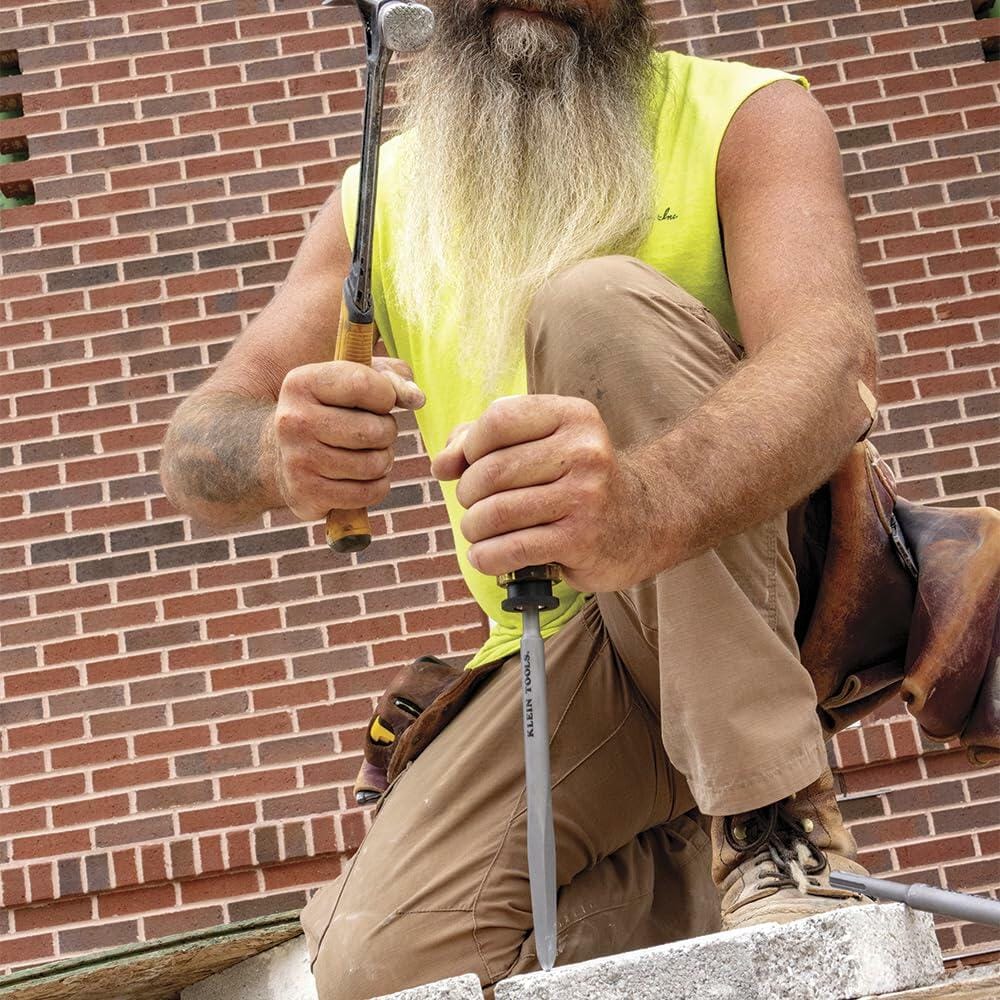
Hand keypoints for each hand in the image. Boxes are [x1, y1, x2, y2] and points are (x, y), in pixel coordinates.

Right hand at [273, 358, 423, 520]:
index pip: (363, 384)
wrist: (281, 453)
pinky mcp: (307, 494)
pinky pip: (368, 493)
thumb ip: (391, 378)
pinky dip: (377, 486)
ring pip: (374, 465)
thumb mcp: (353, 380)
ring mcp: (298, 460)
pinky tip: (364, 477)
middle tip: (375, 432)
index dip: (385, 396)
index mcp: (302, 383)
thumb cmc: (332, 410)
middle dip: (387, 431)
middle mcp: (293, 421)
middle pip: (374, 430)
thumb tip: (417, 398)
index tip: (379, 402)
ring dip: (384, 460)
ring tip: (369, 453)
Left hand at [431, 395, 653, 592]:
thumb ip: (483, 442)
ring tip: (480, 532)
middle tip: (476, 506)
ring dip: (473, 529)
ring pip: (494, 513)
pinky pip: (510, 549)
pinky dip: (486, 557)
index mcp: (572, 417)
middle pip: (489, 471)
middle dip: (468, 495)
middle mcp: (584, 451)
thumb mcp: (540, 445)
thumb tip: (441, 464)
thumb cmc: (576, 480)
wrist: (645, 521)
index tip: (468, 467)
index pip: (497, 421)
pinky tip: (487, 556)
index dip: (469, 447)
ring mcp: (585, 497)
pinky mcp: (580, 540)